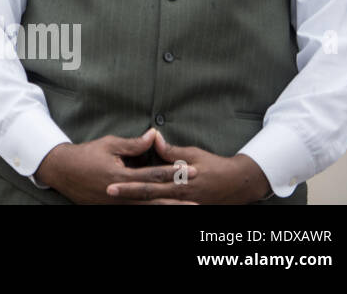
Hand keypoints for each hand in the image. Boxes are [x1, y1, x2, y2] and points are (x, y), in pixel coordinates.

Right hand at [35, 130, 197, 204]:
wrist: (62, 171)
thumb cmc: (86, 155)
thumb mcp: (109, 145)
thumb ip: (134, 144)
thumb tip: (154, 135)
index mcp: (121, 177)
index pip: (153, 176)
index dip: (173, 173)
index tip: (191, 171)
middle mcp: (121, 195)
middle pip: (154, 199)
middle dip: (177, 200)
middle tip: (197, 202)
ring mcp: (116, 205)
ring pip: (146, 210)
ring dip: (166, 210)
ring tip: (186, 211)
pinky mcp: (112, 209)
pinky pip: (134, 211)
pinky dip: (150, 211)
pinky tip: (163, 211)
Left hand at [106, 131, 271, 203]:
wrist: (238, 185)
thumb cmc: (215, 166)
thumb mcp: (194, 154)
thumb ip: (172, 151)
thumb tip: (154, 138)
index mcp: (179, 183)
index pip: (149, 184)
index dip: (129, 185)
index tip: (111, 184)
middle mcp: (179, 197)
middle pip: (148, 197)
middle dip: (127, 195)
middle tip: (108, 192)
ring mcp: (184, 205)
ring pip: (156, 205)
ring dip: (137, 203)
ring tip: (118, 200)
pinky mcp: (187, 208)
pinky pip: (167, 208)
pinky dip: (152, 206)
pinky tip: (137, 204)